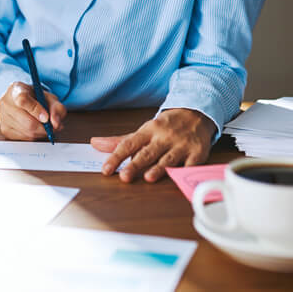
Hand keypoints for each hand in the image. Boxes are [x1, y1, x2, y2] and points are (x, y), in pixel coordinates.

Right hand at [0, 81, 66, 140]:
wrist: (21, 100)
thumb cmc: (35, 98)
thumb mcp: (49, 97)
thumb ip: (57, 108)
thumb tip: (56, 123)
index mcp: (16, 89)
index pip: (23, 100)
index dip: (36, 111)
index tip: (47, 118)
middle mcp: (6, 103)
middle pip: (27, 121)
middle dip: (44, 127)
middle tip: (53, 126)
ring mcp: (3, 117)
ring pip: (27, 132)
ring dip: (41, 133)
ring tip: (45, 126)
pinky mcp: (4, 130)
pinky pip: (24, 139)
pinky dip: (34, 136)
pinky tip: (35, 129)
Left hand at [91, 108, 215, 182]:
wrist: (196, 113)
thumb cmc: (166, 126)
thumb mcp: (144, 131)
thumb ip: (120, 141)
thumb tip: (95, 143)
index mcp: (148, 131)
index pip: (128, 144)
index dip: (116, 157)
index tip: (106, 170)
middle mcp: (163, 137)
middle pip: (147, 152)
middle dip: (136, 165)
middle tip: (124, 177)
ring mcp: (181, 145)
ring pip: (168, 158)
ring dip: (159, 168)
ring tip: (149, 178)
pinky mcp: (197, 153)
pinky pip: (191, 164)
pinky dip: (186, 172)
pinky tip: (180, 179)